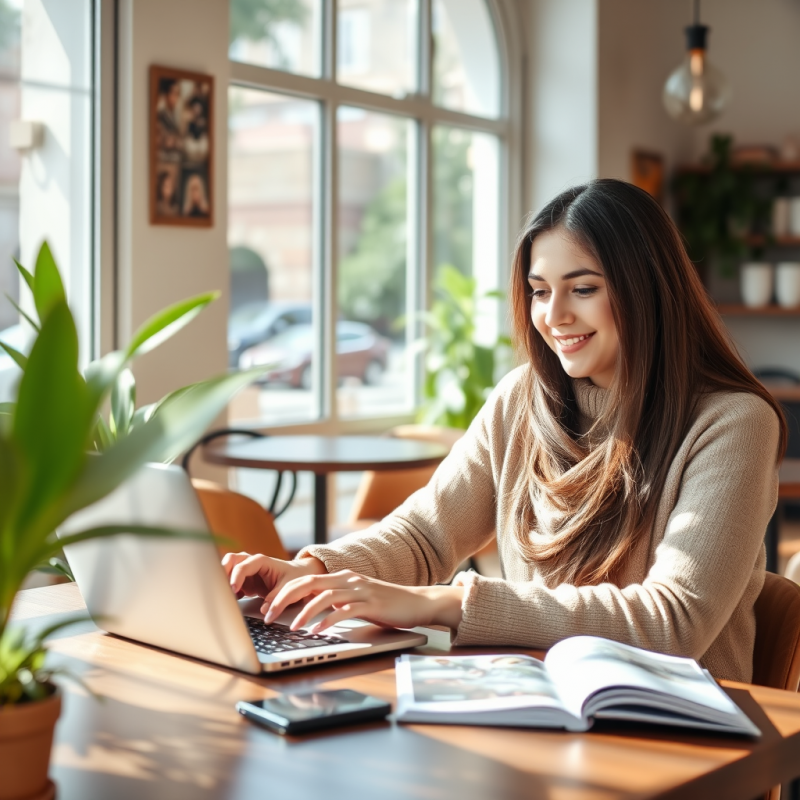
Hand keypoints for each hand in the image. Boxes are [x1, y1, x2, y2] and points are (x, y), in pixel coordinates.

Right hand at [221, 552, 326, 601]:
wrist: (298, 575)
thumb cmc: (294, 577)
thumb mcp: (289, 587)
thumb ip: (276, 597)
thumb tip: (265, 610)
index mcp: (262, 561)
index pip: (243, 565)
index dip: (236, 577)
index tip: (233, 590)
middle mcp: (251, 563)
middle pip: (231, 560)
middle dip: (223, 571)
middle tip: (222, 587)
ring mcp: (247, 572)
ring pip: (228, 568)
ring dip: (224, 579)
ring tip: (226, 595)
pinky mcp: (245, 581)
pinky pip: (232, 582)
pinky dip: (229, 589)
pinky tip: (234, 599)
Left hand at [263, 569, 463, 632]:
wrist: (418, 602)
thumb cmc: (386, 604)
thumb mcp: (356, 599)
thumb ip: (337, 601)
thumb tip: (312, 612)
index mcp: (342, 577)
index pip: (305, 579)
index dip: (283, 592)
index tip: (268, 607)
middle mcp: (348, 579)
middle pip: (308, 583)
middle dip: (284, 599)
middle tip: (268, 615)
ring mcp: (360, 590)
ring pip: (324, 596)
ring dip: (303, 612)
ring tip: (290, 627)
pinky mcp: (371, 603)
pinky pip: (345, 611)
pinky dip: (328, 621)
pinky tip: (317, 631)